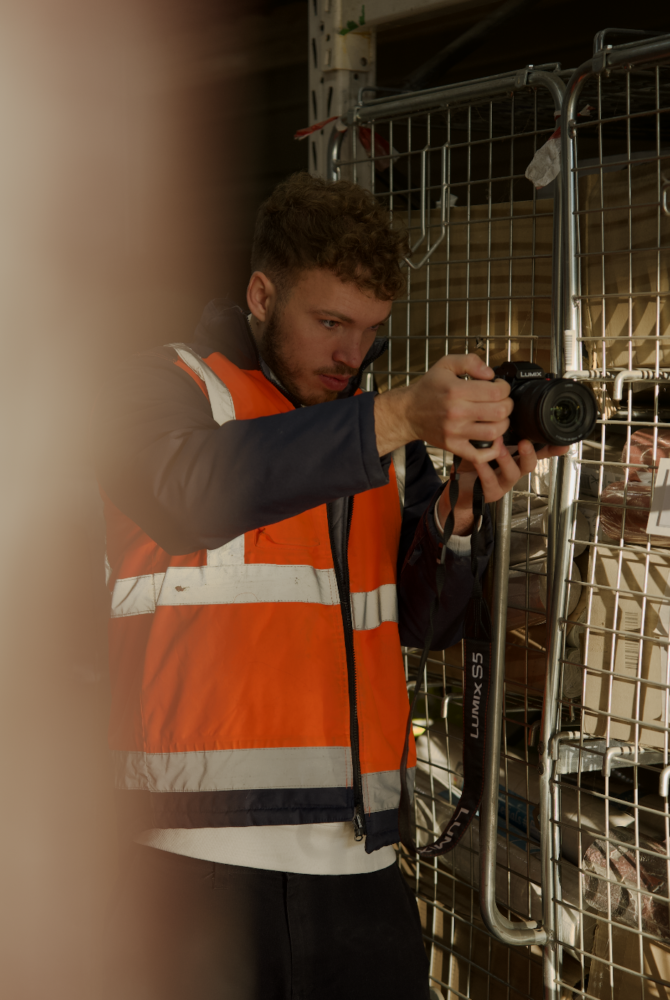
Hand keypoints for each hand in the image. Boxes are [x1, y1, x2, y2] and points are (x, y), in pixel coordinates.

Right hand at [374, 354, 512, 464]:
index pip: (496, 392)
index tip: (499, 387)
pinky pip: (479, 455)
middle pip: (500, 412)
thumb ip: (470, 362)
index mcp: (456, 390)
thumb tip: (490, 373)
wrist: (408, 412)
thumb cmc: (428, 388)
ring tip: (497, 417)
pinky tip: (492, 440)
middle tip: (501, 401)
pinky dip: (492, 451)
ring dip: (503, 424)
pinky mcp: (454, 446)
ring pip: (494, 433)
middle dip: (507, 404)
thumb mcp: (445, 364)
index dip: (504, 388)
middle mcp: (457, 412)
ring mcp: (455, 432)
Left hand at [438, 439, 569, 535]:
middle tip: (525, 442)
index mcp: (517, 457)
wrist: (461, 485)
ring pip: (513, 473)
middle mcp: (515, 470)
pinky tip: (479, 460)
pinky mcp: (491, 492)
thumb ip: (499, 429)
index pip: (540, 451)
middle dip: (530, 453)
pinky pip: (489, 481)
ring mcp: (504, 482)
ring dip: (506, 459)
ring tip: (498, 448)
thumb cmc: (476, 460)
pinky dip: (484, 469)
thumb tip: (503, 405)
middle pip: (530, 463)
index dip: (553, 448)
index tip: (563, 443)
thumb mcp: (490, 442)